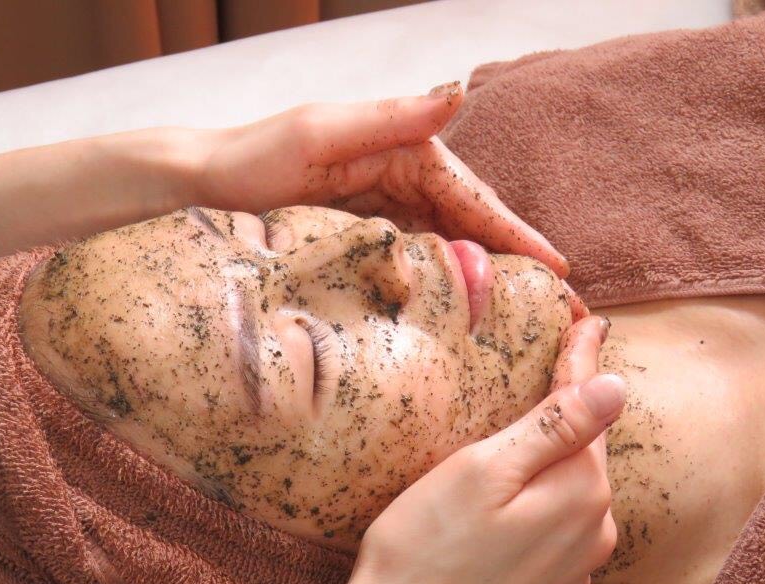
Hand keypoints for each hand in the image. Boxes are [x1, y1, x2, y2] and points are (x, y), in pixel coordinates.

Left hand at [196, 87, 567, 275]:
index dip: (515, 230)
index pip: (471, 193)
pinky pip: (419, 250)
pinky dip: (446, 272)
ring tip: (524, 309)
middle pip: (470, 218)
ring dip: (486, 269)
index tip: (556, 265)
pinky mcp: (367, 224)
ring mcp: (385, 198)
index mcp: (401, 144)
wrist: (207, 182)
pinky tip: (464, 300)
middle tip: (558, 298)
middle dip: (515, 255)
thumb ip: (391, 118)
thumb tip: (457, 92)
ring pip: (450, 238)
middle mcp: (401, 168)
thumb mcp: (320, 134)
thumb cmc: (254, 156)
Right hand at [332, 316, 621, 583]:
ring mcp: (573, 570)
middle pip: (585, 453)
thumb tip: (615, 385)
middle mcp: (593, 532)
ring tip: (525, 432)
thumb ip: (554, 429)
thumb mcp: (481, 472)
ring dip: (553, 463)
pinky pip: (558, 532)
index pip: (587, 409)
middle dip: (569, 413)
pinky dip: (542, 506)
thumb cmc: (425, 550)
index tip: (589, 320)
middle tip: (553, 365)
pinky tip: (512, 503)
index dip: (581, 360)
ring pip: (572, 494)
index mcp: (580, 491)